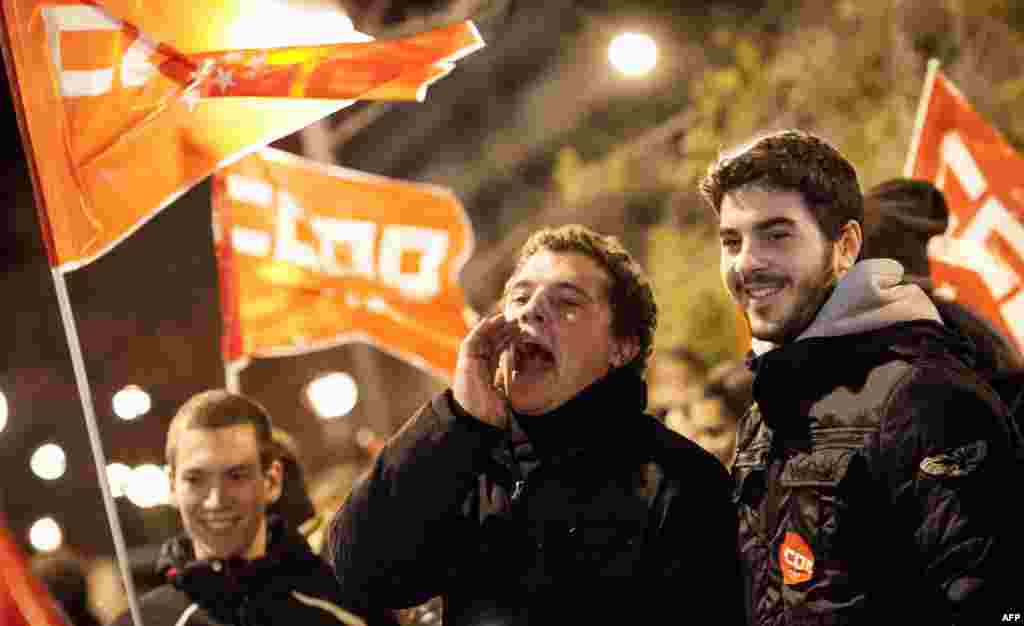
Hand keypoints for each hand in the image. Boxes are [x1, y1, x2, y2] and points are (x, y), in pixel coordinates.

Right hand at [452, 313, 519, 427]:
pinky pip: (471, 341)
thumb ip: (508, 382)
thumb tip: (519, 374)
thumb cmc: (490, 412)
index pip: (498, 351)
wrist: (475, 419)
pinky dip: (479, 330)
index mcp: (487, 373)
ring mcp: (470, 363)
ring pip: (482, 339)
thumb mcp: (505, 394)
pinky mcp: (464, 362)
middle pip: (491, 343)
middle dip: (504, 331)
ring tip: (507, 317)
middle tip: (518, 321)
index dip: (508, 340)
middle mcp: (478, 366)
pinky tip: (491, 320)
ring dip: (493, 327)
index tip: (521, 332)